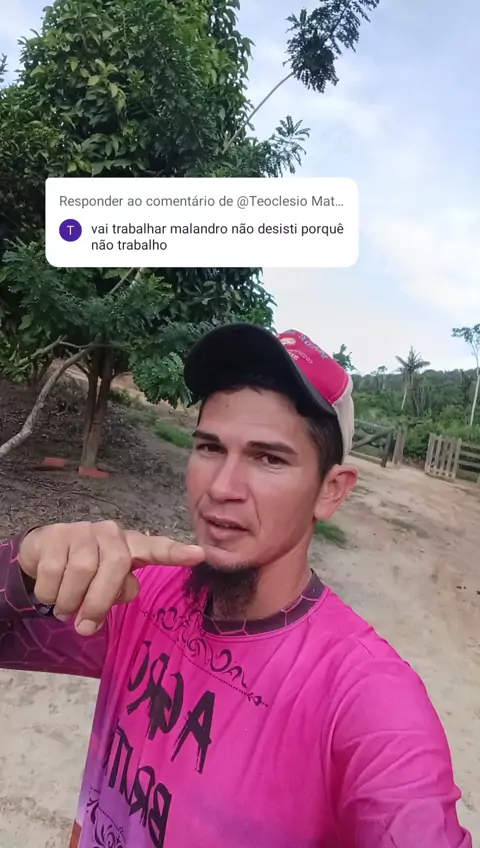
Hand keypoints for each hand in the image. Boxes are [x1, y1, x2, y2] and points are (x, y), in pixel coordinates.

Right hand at [19, 521, 203, 635]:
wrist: (42, 554)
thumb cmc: (84, 574)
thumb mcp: (105, 587)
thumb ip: (114, 595)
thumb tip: (101, 612)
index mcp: (131, 547)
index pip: (157, 548)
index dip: (176, 553)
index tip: (199, 555)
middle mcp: (111, 533)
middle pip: (116, 566)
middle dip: (100, 601)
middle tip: (85, 626)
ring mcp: (83, 531)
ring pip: (83, 571)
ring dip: (71, 601)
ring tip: (65, 609)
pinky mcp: (55, 534)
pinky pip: (55, 572)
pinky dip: (50, 593)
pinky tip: (50, 593)